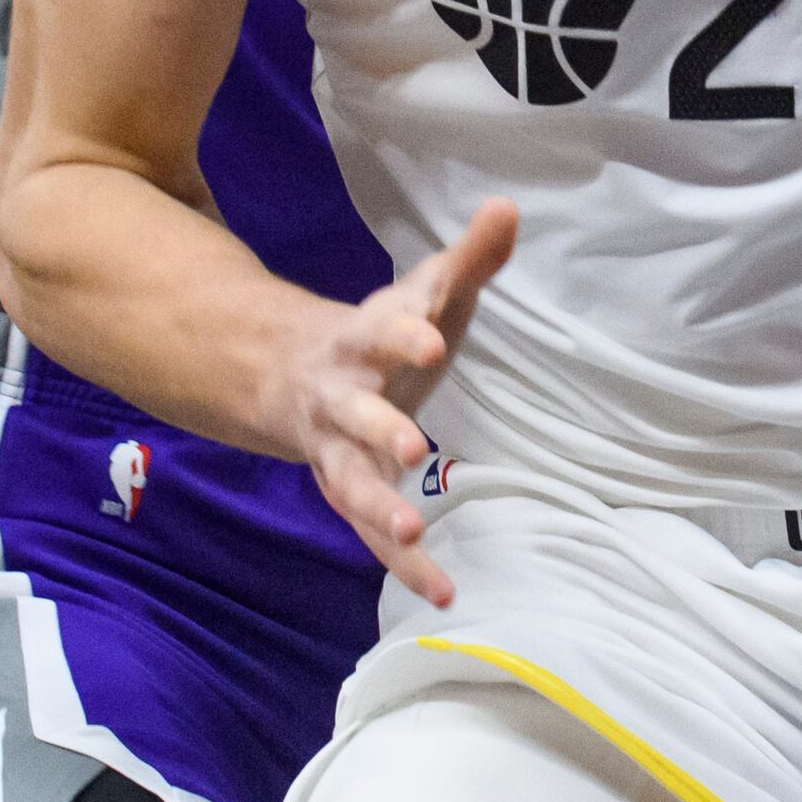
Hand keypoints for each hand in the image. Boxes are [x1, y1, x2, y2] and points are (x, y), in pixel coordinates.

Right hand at [291, 198, 513, 607]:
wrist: (290, 375)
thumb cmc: (379, 335)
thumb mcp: (423, 295)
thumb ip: (469, 259)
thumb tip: (511, 208)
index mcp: (364, 340)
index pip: (383, 331)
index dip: (405, 333)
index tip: (430, 337)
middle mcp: (343, 398)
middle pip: (358, 414)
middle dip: (380, 429)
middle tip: (412, 446)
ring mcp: (338, 450)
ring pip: (350, 483)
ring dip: (377, 508)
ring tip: (412, 532)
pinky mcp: (346, 489)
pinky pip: (371, 533)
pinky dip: (406, 565)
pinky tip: (446, 593)